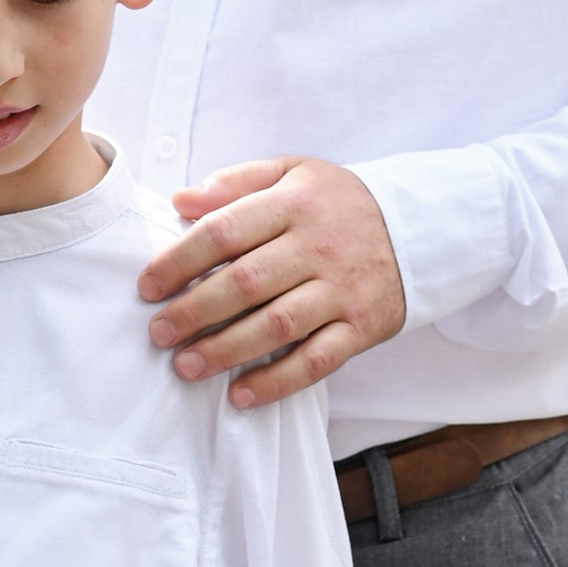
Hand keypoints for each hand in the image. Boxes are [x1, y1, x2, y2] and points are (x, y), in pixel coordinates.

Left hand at [140, 157, 406, 407]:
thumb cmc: (339, 204)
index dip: (180, 261)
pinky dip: (278, 381)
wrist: (419, 228)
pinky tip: (242, 394)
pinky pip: (316, 361)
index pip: (225, 231)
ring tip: (186, 366)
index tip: (148, 286)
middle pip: (245, 283)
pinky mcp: (361, 327)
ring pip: (277, 325)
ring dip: (226, 350)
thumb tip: (181, 201)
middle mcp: (317, 246)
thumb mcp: (293, 172)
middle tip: (158, 333)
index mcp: (293, 203)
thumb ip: (236, 183)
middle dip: (194, 311)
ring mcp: (341, 290)